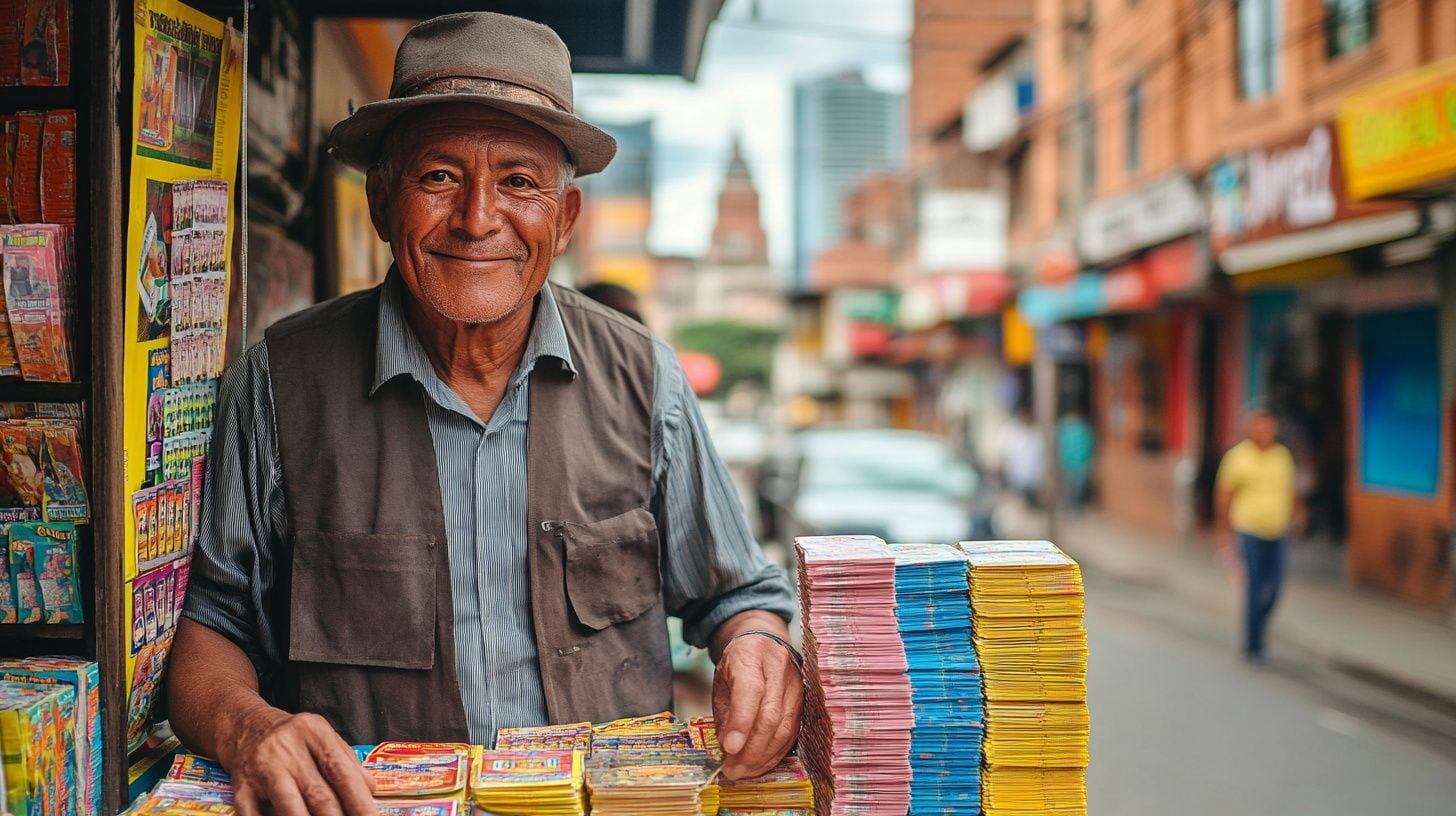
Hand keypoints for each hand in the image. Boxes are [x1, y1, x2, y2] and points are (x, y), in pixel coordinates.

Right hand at [224, 709, 376, 815]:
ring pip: (290, 808)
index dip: (359, 802)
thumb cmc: (295, 740)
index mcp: (313, 732)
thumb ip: (348, 764)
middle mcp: (286, 748)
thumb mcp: (323, 738)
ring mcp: (261, 769)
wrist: (246, 728)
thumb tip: (370, 792)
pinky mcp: (241, 790)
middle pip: (318, 794)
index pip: (341, 772)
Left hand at [712, 634, 803, 779]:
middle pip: (770, 715)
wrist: (763, 643)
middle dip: (751, 749)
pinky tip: (760, 764)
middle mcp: (779, 667)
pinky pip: (792, 734)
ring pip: (784, 728)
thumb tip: (729, 747)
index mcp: (751, 654)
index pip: (750, 690)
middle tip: (732, 769)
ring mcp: (796, 684)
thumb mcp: (722, 681)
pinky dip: (775, 753)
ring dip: (763, 756)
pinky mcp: (804, 702)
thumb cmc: (738, 665)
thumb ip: (726, 713)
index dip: (741, 722)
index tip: (729, 748)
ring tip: (743, 771)